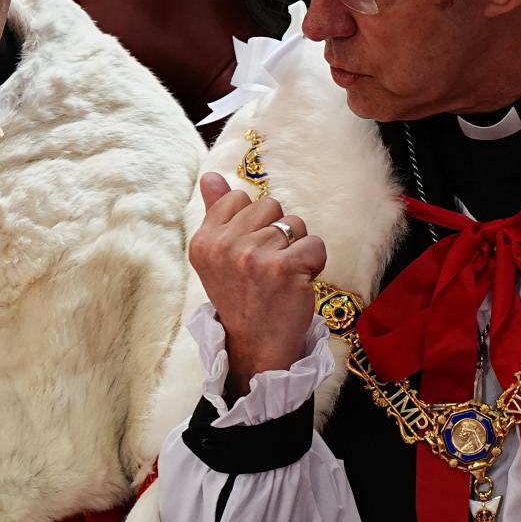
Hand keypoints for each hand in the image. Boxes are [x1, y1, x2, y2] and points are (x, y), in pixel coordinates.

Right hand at [191, 171, 328, 396]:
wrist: (256, 346)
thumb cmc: (241, 298)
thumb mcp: (218, 257)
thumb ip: (215, 213)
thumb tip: (212, 175)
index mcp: (205, 241)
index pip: (239, 199)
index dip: (253, 223)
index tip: (249, 254)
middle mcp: (226, 246)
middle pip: (270, 206)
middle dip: (277, 233)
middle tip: (267, 268)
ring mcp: (254, 256)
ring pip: (295, 224)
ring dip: (296, 248)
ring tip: (282, 276)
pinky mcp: (284, 268)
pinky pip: (315, 244)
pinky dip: (314, 263)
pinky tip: (299, 282)